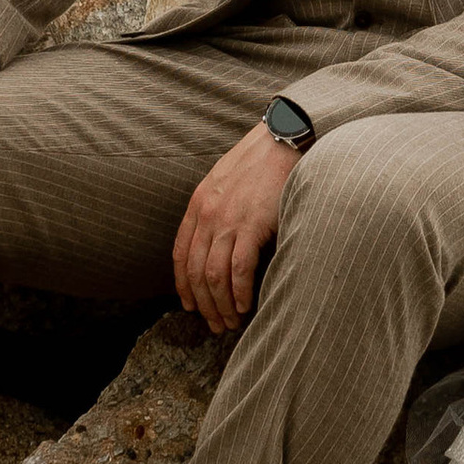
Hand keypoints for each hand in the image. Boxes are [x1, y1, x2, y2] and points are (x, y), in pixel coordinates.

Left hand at [173, 118, 296, 332]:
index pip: (180, 254)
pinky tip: (245, 306)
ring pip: (215, 276)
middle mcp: (208, 215)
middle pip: (196, 271)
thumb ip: (215, 206)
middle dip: (203, 304)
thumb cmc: (261, 160)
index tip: (191, 305)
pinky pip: (240, 269)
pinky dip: (240, 293)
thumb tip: (217, 238)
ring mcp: (229, 220)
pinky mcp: (253, 225)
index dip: (183, 285)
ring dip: (221, 305)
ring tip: (230, 321)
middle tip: (215, 324)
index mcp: (198, 204)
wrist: (284, 138)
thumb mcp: (224, 179)